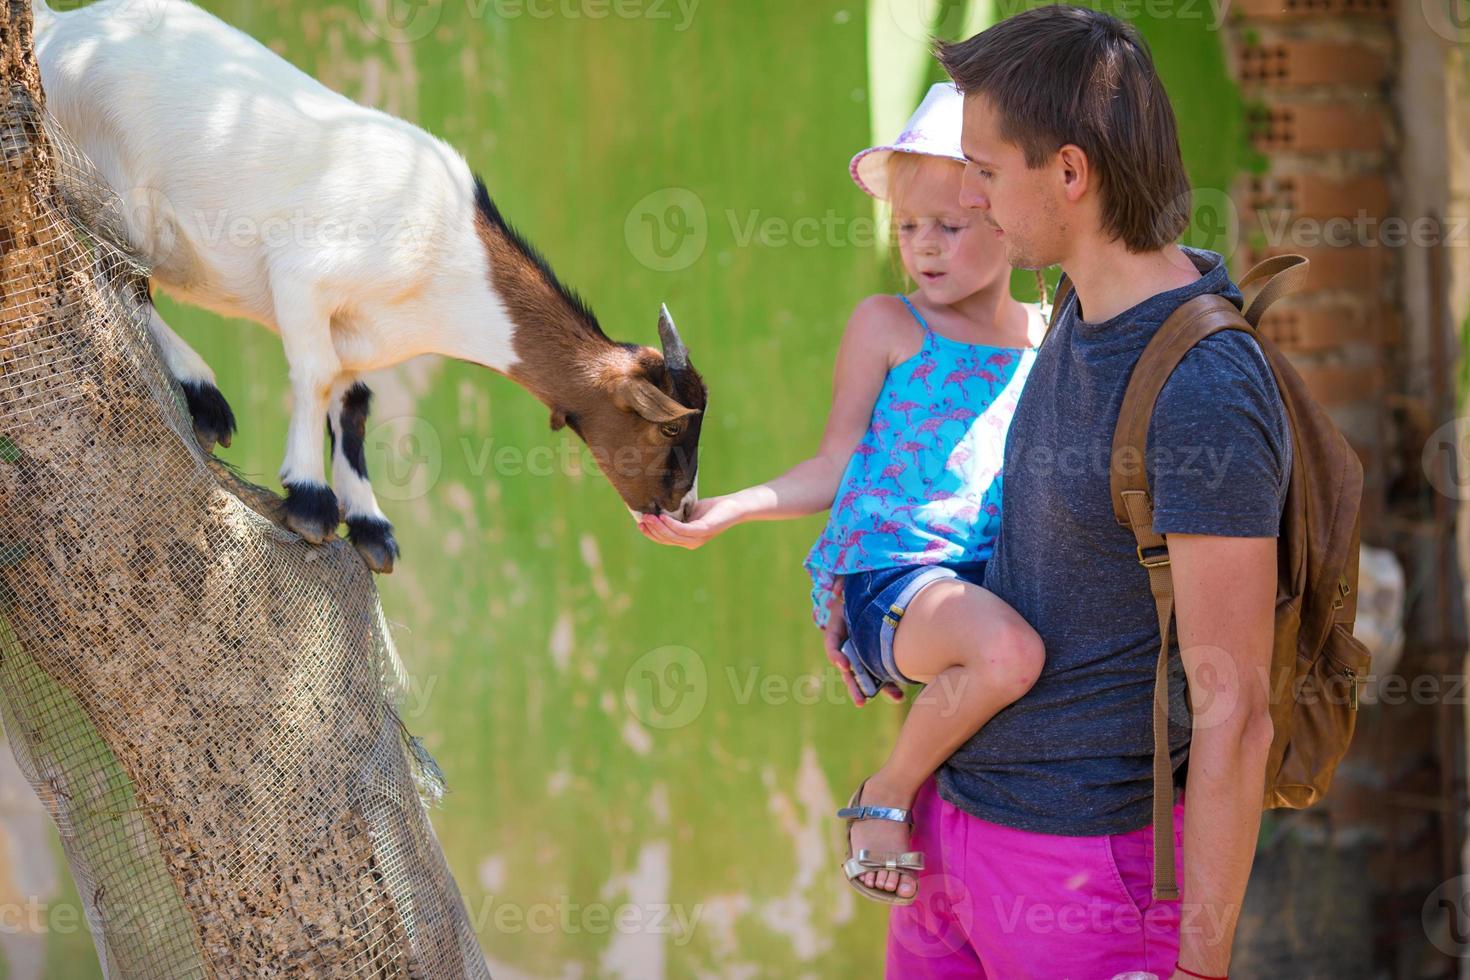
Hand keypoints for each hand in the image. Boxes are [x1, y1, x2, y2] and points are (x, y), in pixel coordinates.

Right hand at [638, 495, 744, 548]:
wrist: (733, 507)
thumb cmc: (711, 509)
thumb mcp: (688, 511)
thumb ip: (674, 514)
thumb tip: (655, 507)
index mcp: (686, 539)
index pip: (664, 539)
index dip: (651, 533)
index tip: (639, 524)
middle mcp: (691, 542)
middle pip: (666, 539)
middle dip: (652, 530)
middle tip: (641, 518)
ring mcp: (698, 538)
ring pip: (672, 536)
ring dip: (658, 527)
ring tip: (648, 516)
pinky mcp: (704, 531)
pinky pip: (684, 530)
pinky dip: (671, 524)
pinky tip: (663, 516)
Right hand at [822, 576, 902, 706]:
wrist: (889, 581)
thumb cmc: (864, 580)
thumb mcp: (851, 577)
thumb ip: (842, 579)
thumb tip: (837, 590)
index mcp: (840, 623)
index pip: (832, 642)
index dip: (835, 654)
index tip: (844, 663)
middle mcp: (852, 640)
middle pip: (850, 667)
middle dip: (855, 685)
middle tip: (861, 700)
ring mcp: (867, 648)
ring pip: (869, 674)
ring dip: (879, 688)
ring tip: (896, 698)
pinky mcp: (883, 652)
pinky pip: (886, 669)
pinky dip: (894, 681)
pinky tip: (904, 692)